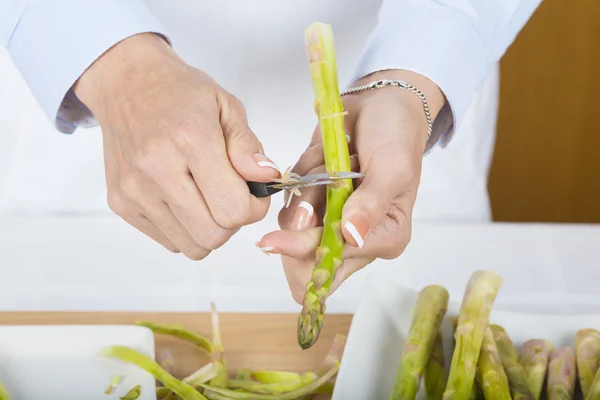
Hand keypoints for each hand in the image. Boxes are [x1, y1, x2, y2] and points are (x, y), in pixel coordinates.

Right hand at [74, 33, 279, 259]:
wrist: (125, 84)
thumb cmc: (179, 93)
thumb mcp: (226, 106)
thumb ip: (248, 147)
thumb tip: (267, 180)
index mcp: (190, 141)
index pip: (233, 210)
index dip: (254, 208)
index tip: (252, 193)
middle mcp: (157, 170)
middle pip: (213, 236)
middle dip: (232, 222)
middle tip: (230, 195)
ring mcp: (135, 191)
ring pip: (191, 246)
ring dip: (208, 229)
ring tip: (206, 197)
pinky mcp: (121, 204)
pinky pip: (168, 241)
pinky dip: (184, 229)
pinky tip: (183, 198)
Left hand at [256, 70, 445, 302]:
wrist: (381, 103)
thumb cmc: (396, 134)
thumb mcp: (393, 166)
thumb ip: (371, 203)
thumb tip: (352, 236)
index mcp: (382, 240)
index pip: (331, 271)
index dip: (310, 252)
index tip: (303, 220)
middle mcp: (353, 239)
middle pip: (301, 259)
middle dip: (305, 217)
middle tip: (322, 182)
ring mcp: (329, 220)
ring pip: (290, 224)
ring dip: (306, 187)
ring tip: (334, 161)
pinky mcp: (312, 200)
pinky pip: (287, 198)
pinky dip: (300, 174)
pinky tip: (324, 157)